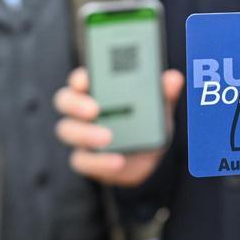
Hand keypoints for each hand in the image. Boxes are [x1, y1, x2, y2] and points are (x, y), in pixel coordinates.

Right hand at [54, 67, 183, 185]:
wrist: (148, 157)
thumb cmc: (147, 123)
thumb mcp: (159, 107)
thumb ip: (164, 93)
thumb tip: (174, 78)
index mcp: (97, 90)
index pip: (80, 78)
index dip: (80, 77)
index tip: (88, 79)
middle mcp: (82, 110)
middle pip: (65, 101)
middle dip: (76, 104)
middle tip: (94, 109)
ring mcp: (81, 135)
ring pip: (67, 131)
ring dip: (86, 134)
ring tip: (108, 137)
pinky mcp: (86, 159)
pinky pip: (82, 161)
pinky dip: (99, 162)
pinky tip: (118, 161)